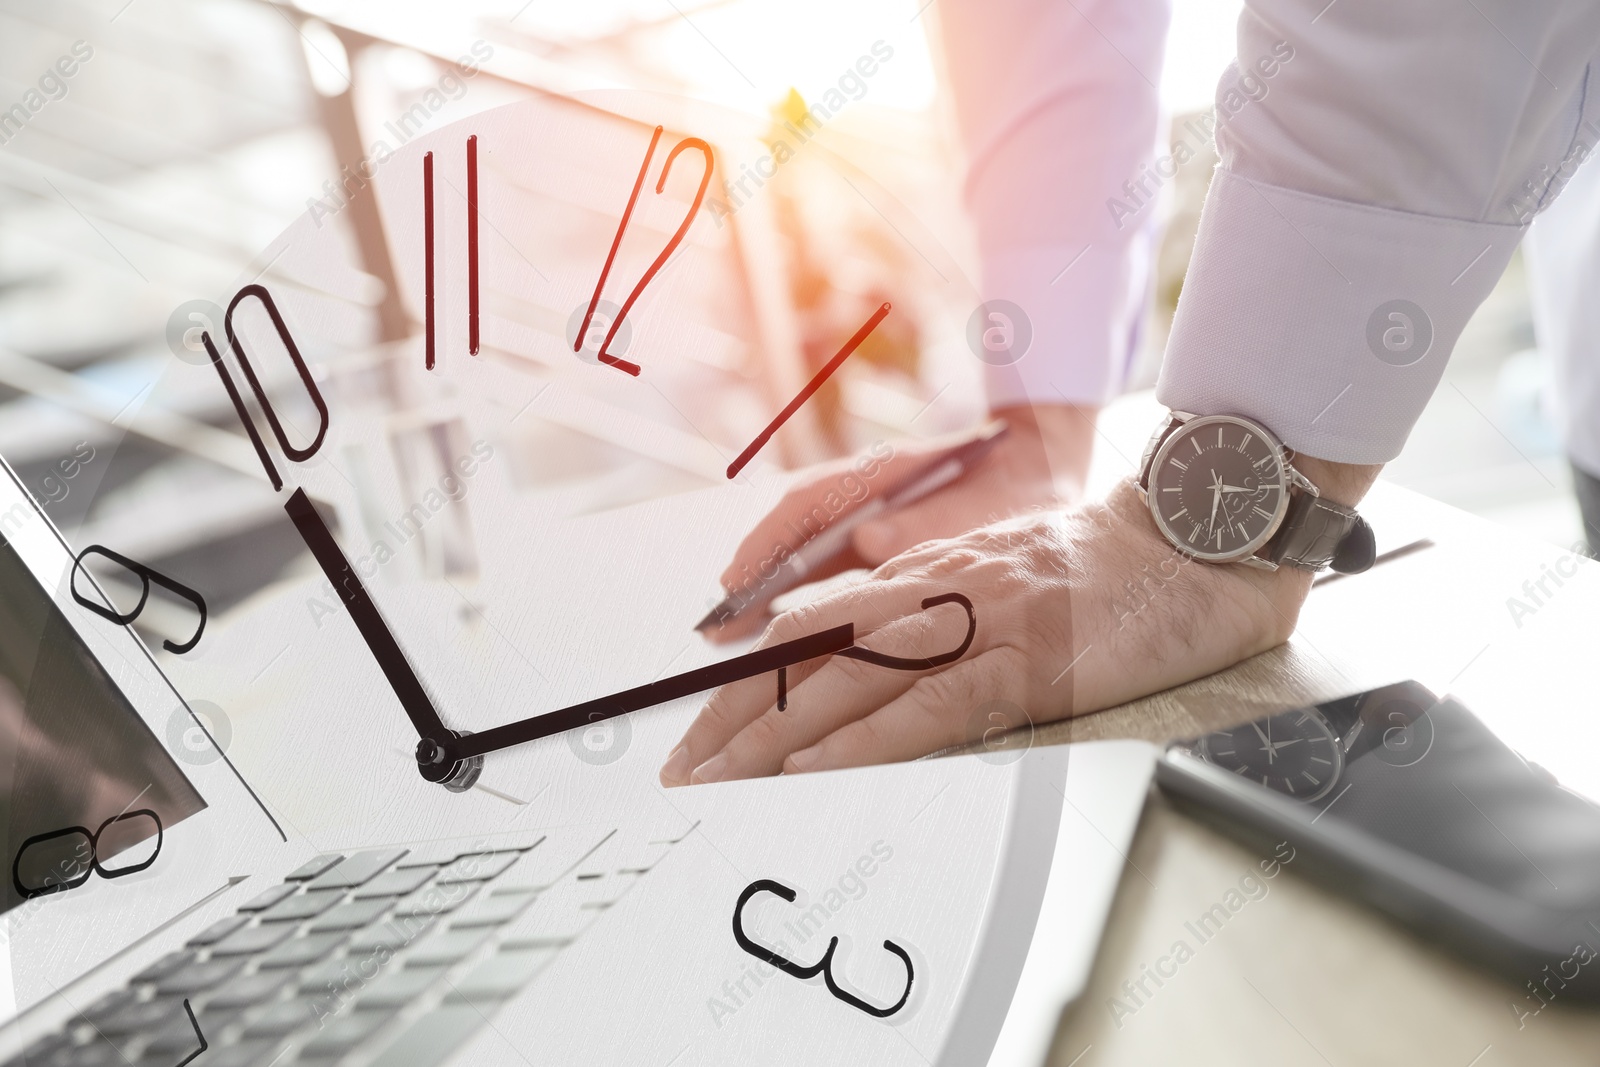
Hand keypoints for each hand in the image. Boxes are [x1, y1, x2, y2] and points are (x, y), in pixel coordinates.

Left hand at [660, 477, 1317, 785]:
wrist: (1192, 540)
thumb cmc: (1104, 573)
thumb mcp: (998, 588)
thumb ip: (935, 622)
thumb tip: (872, 682)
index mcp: (922, 575)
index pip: (805, 627)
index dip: (741, 681)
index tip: (700, 731)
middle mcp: (932, 591)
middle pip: (804, 653)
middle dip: (732, 716)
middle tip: (680, 772)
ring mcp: (976, 621)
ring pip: (848, 680)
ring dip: (773, 738)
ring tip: (720, 785)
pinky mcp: (1027, 659)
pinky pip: (930, 706)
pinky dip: (867, 742)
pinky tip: (817, 773)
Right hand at [705, 403, 1095, 642]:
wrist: (1039, 462)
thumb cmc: (1015, 482)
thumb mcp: (984, 507)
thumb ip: (928, 521)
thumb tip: (868, 537)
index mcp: (886, 472)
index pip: (811, 504)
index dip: (772, 542)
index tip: (740, 577)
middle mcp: (863, 491)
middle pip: (792, 531)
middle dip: (753, 575)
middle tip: (718, 624)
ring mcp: (863, 512)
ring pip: (800, 550)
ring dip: (764, 589)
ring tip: (729, 634)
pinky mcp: (870, 538)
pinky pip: (819, 566)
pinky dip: (790, 593)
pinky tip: (769, 626)